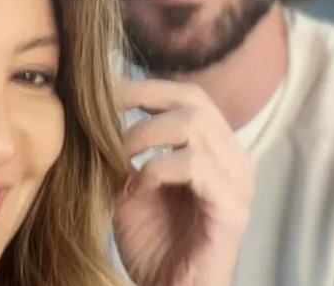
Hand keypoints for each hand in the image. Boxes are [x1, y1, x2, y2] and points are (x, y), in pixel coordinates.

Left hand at [113, 79, 254, 285]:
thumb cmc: (153, 245)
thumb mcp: (130, 187)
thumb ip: (123, 152)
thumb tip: (96, 112)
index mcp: (214, 149)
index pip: (188, 94)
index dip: (145, 87)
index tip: (105, 94)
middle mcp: (232, 158)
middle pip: (194, 98)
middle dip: (144, 99)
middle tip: (106, 115)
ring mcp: (237, 181)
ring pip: (194, 124)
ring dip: (145, 135)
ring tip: (120, 157)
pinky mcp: (232, 207)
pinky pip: (195, 164)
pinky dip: (158, 167)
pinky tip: (139, 185)